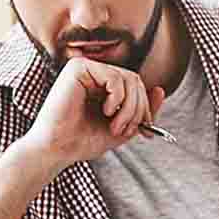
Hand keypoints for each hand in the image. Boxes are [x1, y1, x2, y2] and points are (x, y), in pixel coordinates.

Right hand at [20, 58, 164, 172]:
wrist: (57, 150)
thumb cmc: (82, 140)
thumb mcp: (122, 127)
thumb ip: (141, 110)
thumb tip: (161, 90)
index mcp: (102, 85)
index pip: (137, 86)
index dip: (145, 107)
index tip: (145, 130)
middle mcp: (94, 73)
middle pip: (135, 80)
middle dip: (138, 109)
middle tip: (126, 129)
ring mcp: (85, 68)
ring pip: (129, 78)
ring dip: (129, 107)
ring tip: (115, 125)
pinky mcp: (78, 68)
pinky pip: (115, 77)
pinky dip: (117, 98)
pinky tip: (105, 111)